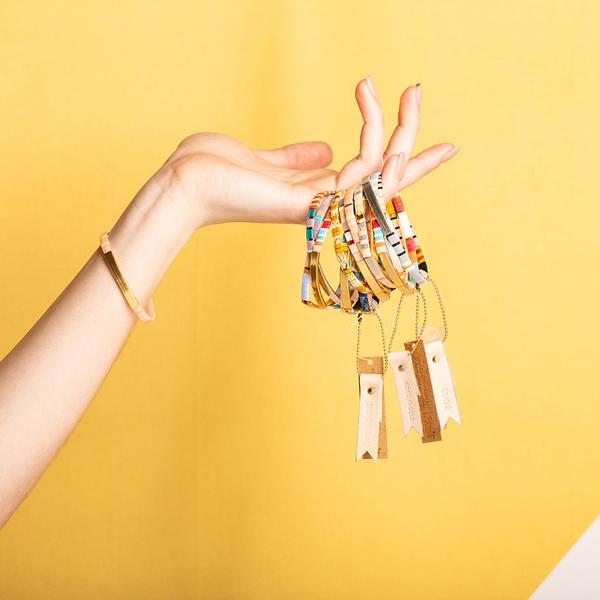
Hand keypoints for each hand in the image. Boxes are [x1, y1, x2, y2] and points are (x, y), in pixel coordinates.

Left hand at [156, 77, 458, 229]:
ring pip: (379, 173)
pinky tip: (386, 120)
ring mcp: (318, 206)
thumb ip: (296, 158)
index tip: (412, 120)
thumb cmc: (213, 171)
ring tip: (409, 91)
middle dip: (409, 136)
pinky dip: (378, 149)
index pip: (366, 173)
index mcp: (313, 191)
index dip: (395, 150)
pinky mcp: (309, 203)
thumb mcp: (264, 158)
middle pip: (383, 175)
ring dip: (399, 130)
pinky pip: (359, 180)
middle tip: (418, 90)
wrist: (182, 184)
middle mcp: (323, 202)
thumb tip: (324, 150)